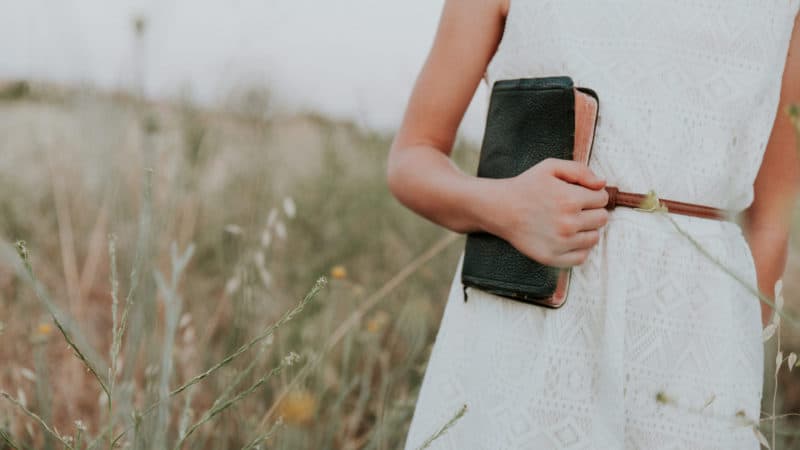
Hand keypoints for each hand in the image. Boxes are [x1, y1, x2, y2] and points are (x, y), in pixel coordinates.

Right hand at [486, 158, 609, 267]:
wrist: (500, 208)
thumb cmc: (525, 186)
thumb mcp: (550, 167)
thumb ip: (580, 170)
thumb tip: (602, 184)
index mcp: (570, 199)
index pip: (602, 199)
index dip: (593, 195)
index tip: (580, 195)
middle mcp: (568, 223)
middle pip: (602, 219)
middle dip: (592, 211)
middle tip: (575, 209)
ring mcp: (561, 243)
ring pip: (594, 238)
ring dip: (586, 230)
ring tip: (570, 223)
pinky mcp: (552, 257)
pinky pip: (581, 257)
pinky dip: (578, 248)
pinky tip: (567, 238)